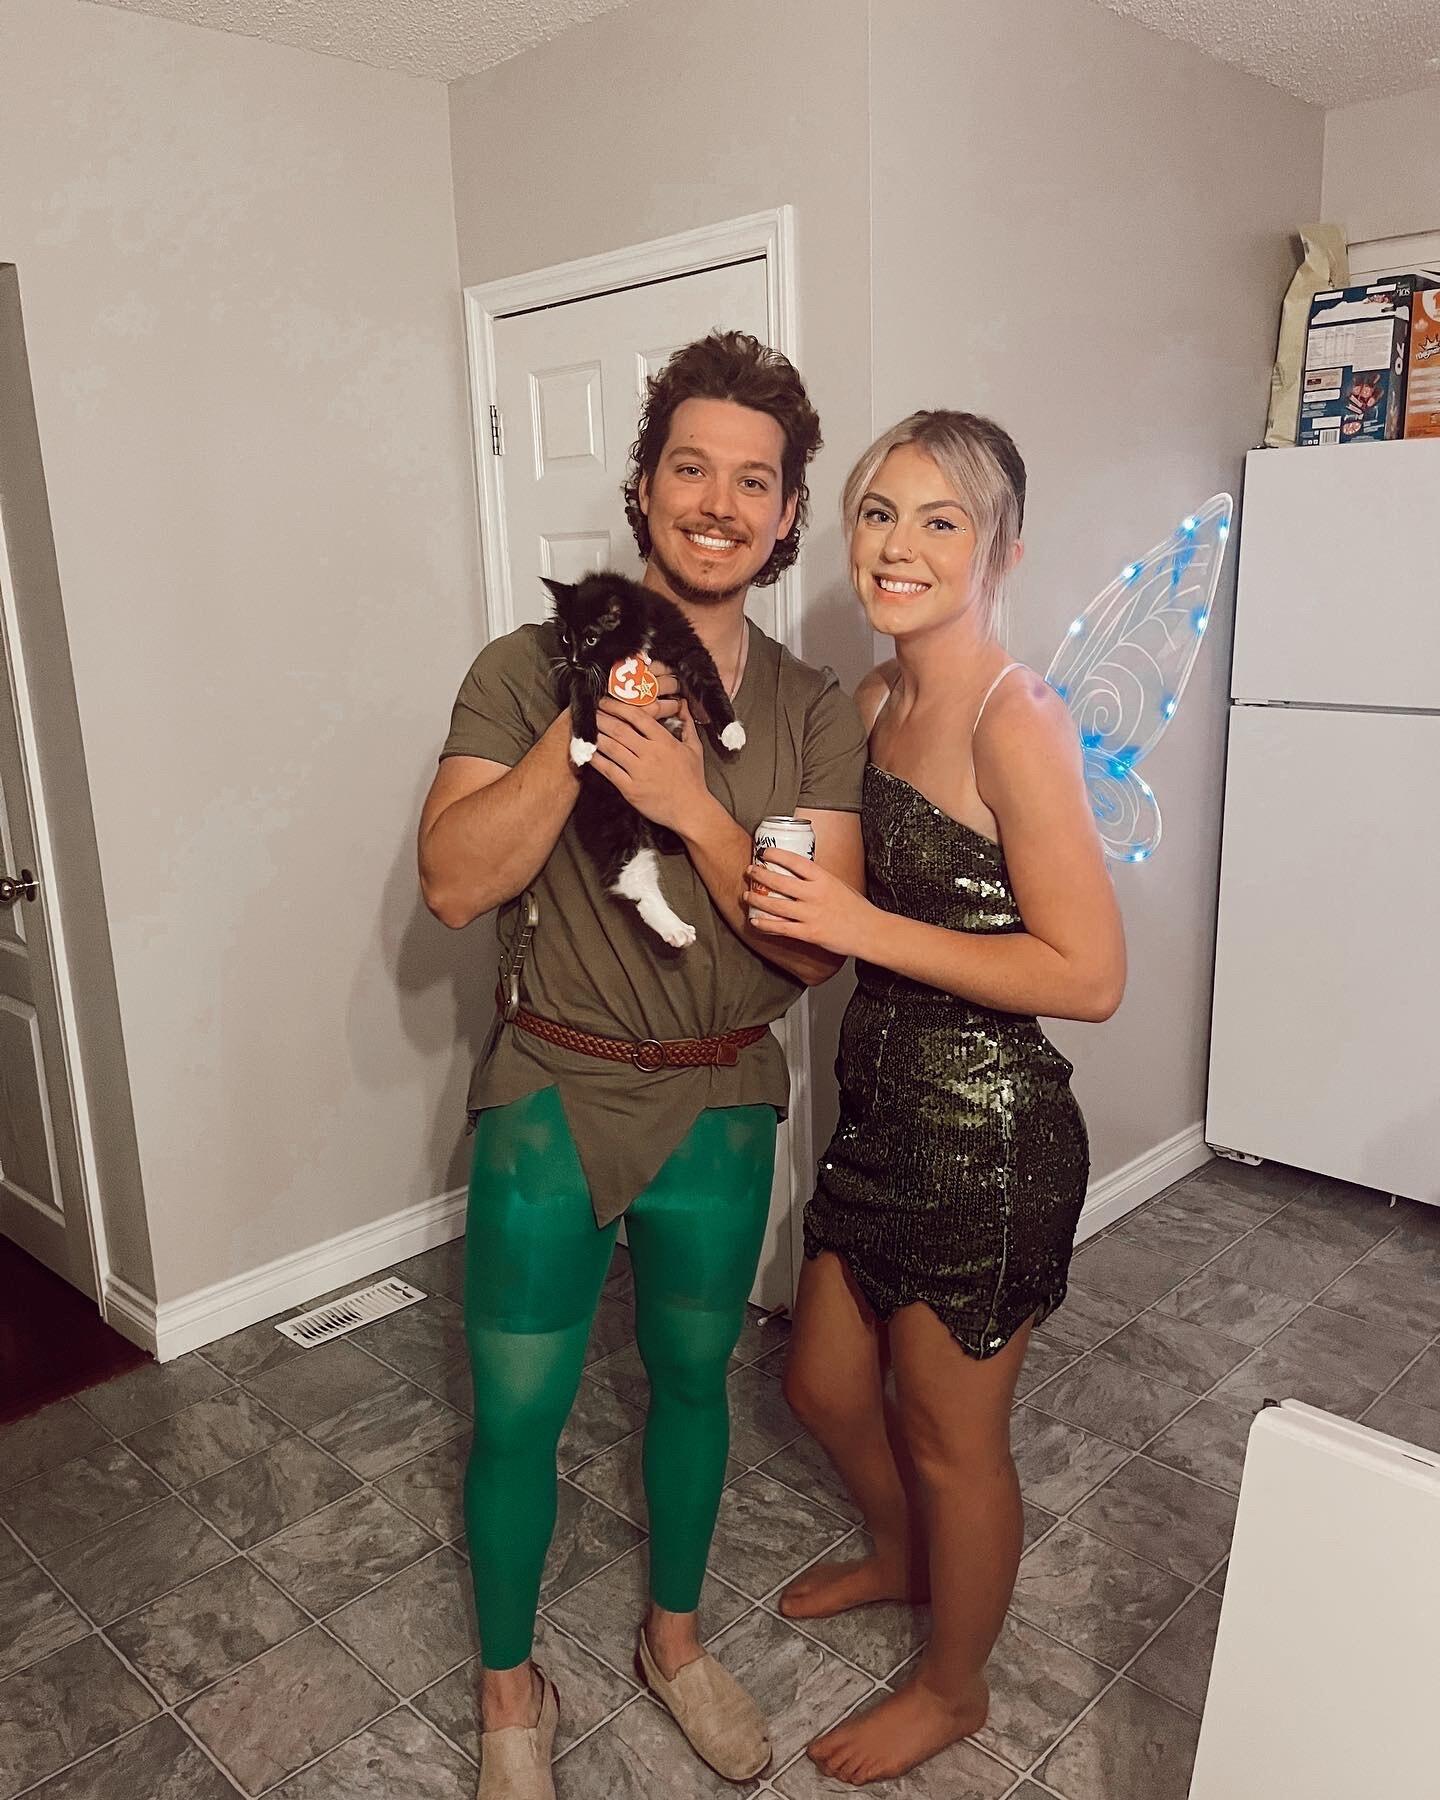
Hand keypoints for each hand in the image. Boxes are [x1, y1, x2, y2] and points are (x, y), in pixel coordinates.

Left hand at [592, 697, 711, 833]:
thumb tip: (683, 704)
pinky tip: (586, 752)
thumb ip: (687, 724)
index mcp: (665, 741)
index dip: (619, 707)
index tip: (606, 701)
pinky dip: (596, 760)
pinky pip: (609, 770)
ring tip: (583, 727)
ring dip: (596, 735)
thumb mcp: (695, 748)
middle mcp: (650, 754)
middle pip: (620, 730)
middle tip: (589, 710)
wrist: (691, 810)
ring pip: (612, 748)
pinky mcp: (631, 789)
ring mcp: (639, 772)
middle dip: (602, 718)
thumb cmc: (693, 779)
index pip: (638, 717)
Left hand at [743, 848, 878, 958]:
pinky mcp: (809, 933)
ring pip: (776, 905)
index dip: (776, 855)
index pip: (796, 861)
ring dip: (757, 899)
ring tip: (746, 894)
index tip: (764, 852)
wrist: (870, 932)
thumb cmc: (856, 908)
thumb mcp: (839, 885)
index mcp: (824, 879)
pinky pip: (781, 928)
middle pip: (780, 882)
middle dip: (760, 874)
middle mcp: (816, 895)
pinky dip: (765, 924)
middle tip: (749, 870)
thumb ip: (819, 880)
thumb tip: (799, 874)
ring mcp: (811, 914)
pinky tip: (754, 921)